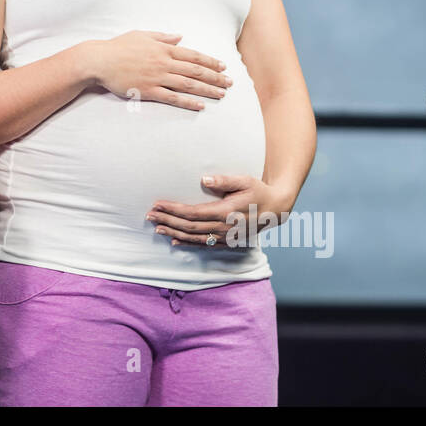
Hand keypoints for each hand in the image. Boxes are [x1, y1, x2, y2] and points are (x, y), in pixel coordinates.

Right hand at [86, 31, 231, 110]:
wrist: (99, 60)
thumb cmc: (118, 46)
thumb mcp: (142, 35)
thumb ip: (163, 37)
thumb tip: (179, 37)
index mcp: (164, 49)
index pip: (193, 55)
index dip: (210, 62)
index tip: (223, 67)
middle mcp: (164, 63)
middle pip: (196, 71)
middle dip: (215, 77)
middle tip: (230, 83)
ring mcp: (157, 77)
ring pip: (188, 85)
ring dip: (207, 90)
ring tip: (221, 95)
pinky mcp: (148, 91)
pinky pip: (172, 98)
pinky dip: (188, 102)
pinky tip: (200, 106)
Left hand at [146, 174, 288, 247]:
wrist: (276, 209)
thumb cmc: (258, 191)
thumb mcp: (245, 181)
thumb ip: (224, 180)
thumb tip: (203, 180)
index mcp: (225, 212)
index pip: (193, 212)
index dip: (173, 209)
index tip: (158, 204)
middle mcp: (223, 227)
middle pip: (189, 226)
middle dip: (168, 220)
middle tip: (149, 215)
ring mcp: (224, 236)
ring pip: (194, 237)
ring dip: (173, 232)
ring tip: (156, 227)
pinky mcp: (226, 241)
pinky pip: (203, 244)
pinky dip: (187, 243)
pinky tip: (174, 241)